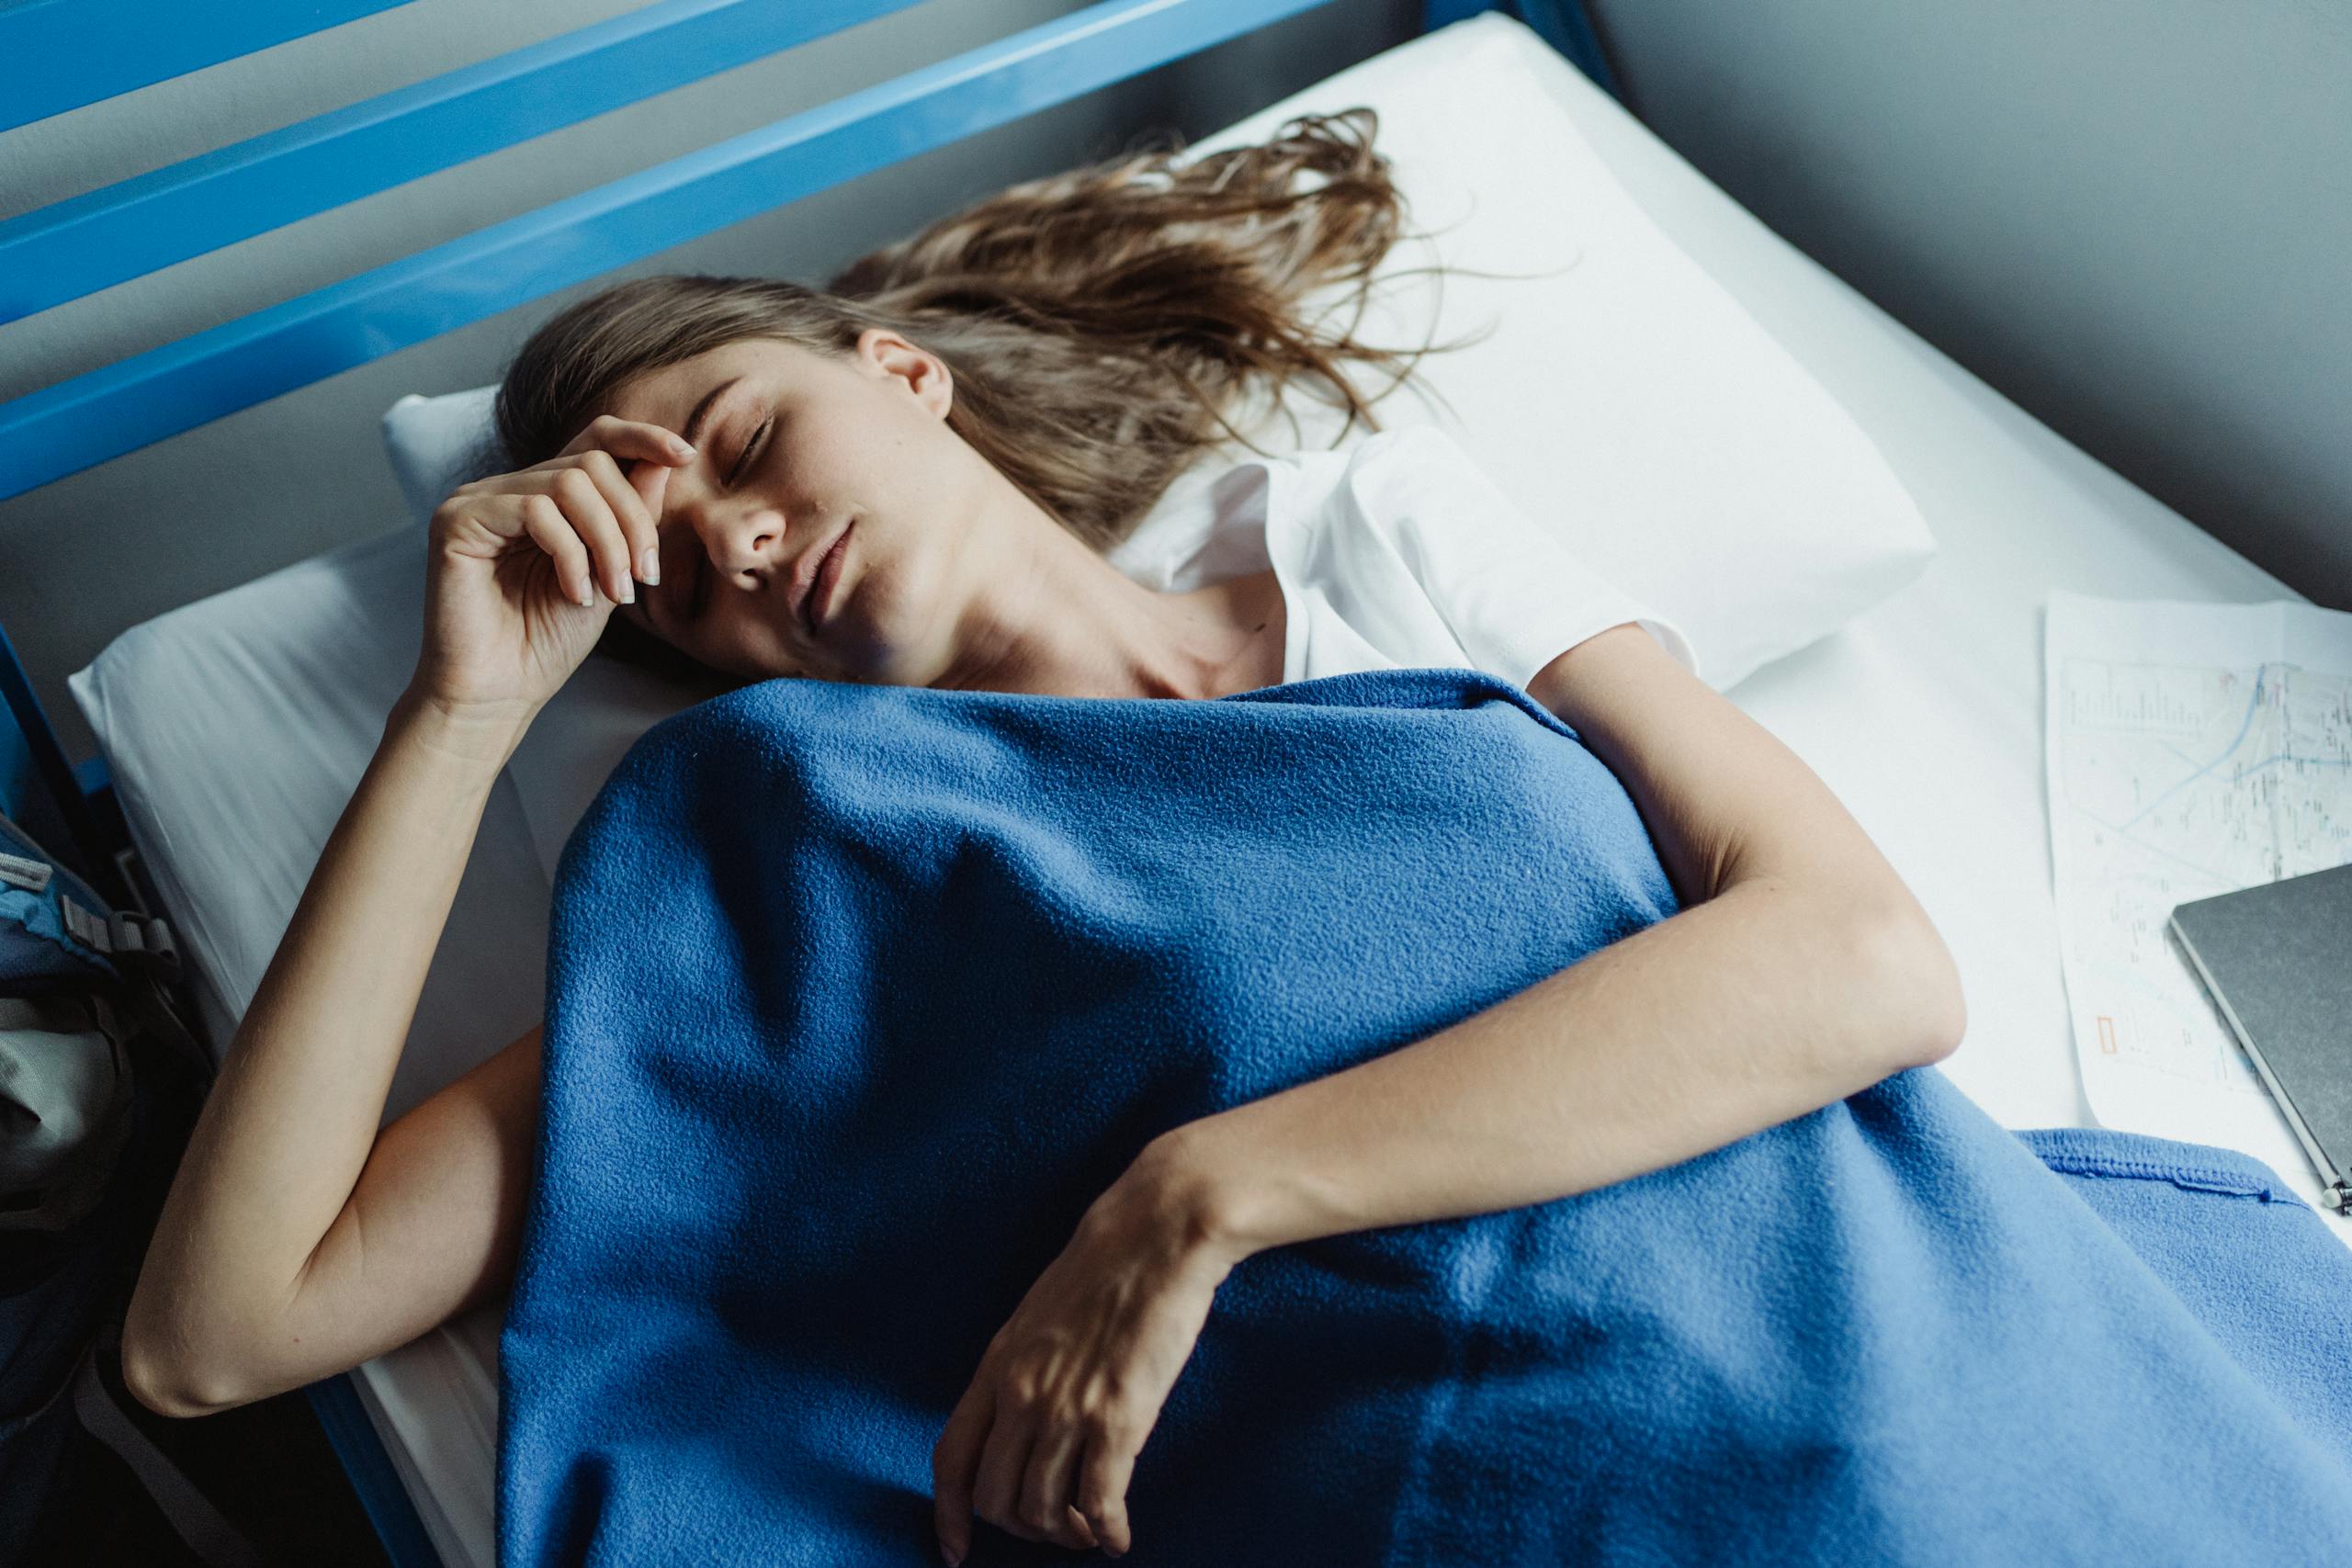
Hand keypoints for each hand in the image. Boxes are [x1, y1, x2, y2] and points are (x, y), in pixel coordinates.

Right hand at [412, 415, 696, 717]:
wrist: (499, 693)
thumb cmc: (549, 640)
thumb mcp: (610, 572)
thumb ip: (631, 518)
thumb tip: (666, 460)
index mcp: (545, 495)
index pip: (595, 439)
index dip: (642, 438)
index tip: (685, 455)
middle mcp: (510, 487)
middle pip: (592, 462)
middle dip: (633, 520)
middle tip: (644, 577)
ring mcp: (480, 498)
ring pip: (569, 483)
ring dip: (608, 541)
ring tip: (613, 592)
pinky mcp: (458, 518)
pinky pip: (535, 509)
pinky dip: (570, 554)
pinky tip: (575, 594)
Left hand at [931, 1151, 1244, 1563]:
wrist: (1155, 1234)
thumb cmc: (1106, 1267)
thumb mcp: (1039, 1317)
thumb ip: (1023, 1367)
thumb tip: (1023, 1414)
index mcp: (997, 1365)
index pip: (951, 1459)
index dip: (948, 1515)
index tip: (955, 1551)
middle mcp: (1022, 1394)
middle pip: (995, 1497)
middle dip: (1021, 1529)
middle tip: (1053, 1529)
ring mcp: (1067, 1410)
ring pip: (1042, 1509)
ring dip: (1064, 1535)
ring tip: (1088, 1532)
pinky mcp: (1119, 1420)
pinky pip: (1099, 1503)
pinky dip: (1106, 1533)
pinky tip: (1118, 1538)